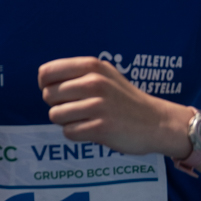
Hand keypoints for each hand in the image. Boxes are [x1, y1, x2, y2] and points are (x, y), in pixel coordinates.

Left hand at [38, 57, 190, 159]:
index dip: (45, 84)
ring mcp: (98, 106)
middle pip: (48, 95)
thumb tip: (44, 77)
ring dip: (65, 121)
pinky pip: (68, 132)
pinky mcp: (101, 128)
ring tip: (84, 119)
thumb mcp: (105, 74)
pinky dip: (76, 133)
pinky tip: (91, 129)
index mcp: (92, 66)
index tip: (56, 91)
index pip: (47, 72)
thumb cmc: (125, 99)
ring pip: (55, 115)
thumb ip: (78, 72)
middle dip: (56, 104)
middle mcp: (94, 83)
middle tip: (75, 108)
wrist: (156, 122)